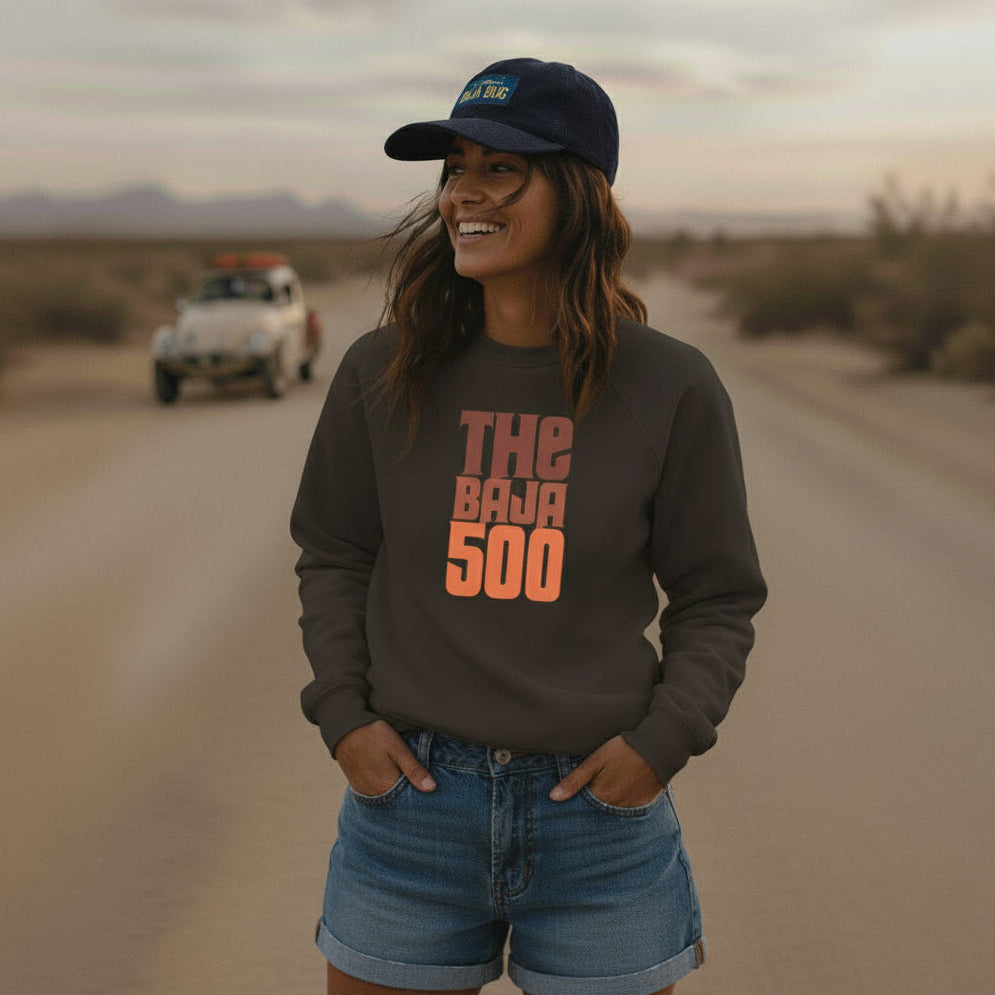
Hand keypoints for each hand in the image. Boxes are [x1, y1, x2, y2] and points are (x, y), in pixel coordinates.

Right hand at [335, 720, 436, 794]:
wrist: (343, 727)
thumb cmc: (373, 734)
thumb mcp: (398, 748)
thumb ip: (414, 769)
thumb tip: (431, 788)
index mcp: (386, 787)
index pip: (408, 798)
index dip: (418, 790)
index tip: (426, 784)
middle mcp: (373, 794)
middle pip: (397, 799)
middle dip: (407, 791)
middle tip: (413, 775)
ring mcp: (363, 790)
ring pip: (386, 796)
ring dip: (395, 789)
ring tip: (400, 774)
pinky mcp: (356, 785)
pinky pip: (374, 792)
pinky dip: (383, 787)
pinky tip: (388, 775)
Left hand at [549, 735, 663, 806]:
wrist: (658, 747)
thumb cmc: (624, 749)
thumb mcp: (595, 760)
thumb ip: (575, 780)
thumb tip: (553, 798)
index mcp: (601, 797)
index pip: (582, 811)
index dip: (574, 808)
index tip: (566, 809)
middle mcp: (616, 807)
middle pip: (597, 815)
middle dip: (589, 813)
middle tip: (586, 804)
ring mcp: (632, 807)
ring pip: (613, 815)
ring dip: (606, 811)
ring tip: (603, 799)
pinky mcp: (644, 803)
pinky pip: (630, 813)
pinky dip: (622, 808)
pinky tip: (620, 796)